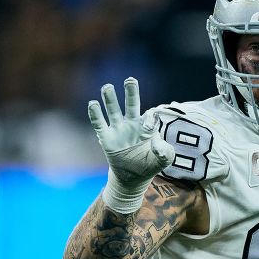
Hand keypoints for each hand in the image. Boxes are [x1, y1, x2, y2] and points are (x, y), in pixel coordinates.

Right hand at [86, 77, 174, 213]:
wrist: (133, 179)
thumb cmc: (150, 165)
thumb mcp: (163, 161)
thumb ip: (165, 152)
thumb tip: (157, 142)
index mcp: (148, 128)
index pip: (149, 117)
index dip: (150, 118)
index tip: (149, 121)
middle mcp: (133, 125)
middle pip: (132, 105)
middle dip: (131, 92)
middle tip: (130, 80)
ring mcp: (119, 130)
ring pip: (114, 110)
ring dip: (110, 99)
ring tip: (107, 87)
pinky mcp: (106, 138)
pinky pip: (100, 124)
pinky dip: (95, 114)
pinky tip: (93, 104)